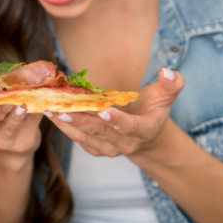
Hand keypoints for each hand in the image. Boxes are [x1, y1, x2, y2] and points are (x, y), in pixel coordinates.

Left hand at [45, 68, 184, 157]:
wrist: (145, 135)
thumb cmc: (153, 109)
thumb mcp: (166, 97)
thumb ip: (172, 85)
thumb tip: (168, 72)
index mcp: (145, 130)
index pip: (131, 127)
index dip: (118, 121)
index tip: (104, 111)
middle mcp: (126, 144)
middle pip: (102, 133)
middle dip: (82, 121)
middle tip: (63, 109)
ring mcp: (110, 149)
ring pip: (87, 138)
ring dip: (67, 125)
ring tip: (50, 110)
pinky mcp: (96, 150)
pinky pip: (79, 140)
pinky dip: (65, 128)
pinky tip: (52, 115)